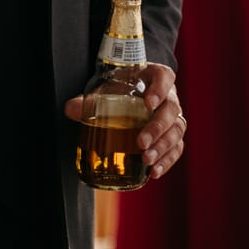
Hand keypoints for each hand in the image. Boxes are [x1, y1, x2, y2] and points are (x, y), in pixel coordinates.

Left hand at [64, 65, 186, 179]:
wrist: (131, 94)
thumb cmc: (120, 90)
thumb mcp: (106, 90)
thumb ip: (89, 100)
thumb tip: (71, 109)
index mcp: (155, 77)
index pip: (164, 77)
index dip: (160, 89)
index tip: (148, 102)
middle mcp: (169, 96)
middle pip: (171, 109)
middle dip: (157, 128)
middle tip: (140, 142)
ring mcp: (173, 117)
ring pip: (176, 130)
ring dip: (163, 147)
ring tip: (146, 159)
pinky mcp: (173, 136)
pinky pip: (176, 148)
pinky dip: (167, 161)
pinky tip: (154, 172)